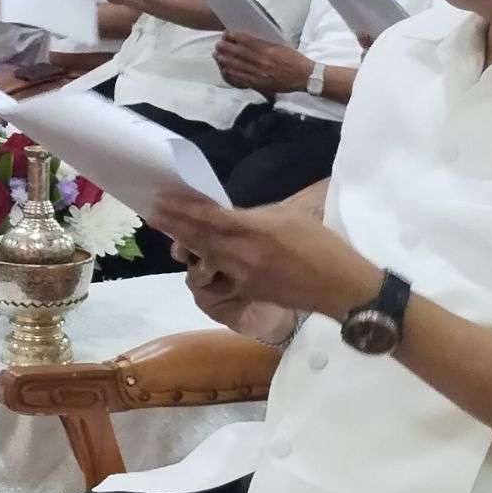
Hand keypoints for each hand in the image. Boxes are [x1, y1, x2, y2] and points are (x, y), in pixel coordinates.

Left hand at [153, 193, 375, 325]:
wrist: (339, 286)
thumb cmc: (320, 245)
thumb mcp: (289, 217)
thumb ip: (255, 216)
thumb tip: (231, 216)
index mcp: (255, 228)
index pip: (209, 217)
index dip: (182, 209)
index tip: (161, 200)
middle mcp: (243, 253)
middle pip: (199, 237)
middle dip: (174, 224)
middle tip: (153, 212)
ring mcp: (242, 276)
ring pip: (205, 258)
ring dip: (186, 245)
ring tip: (172, 233)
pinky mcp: (247, 292)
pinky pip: (219, 278)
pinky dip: (207, 267)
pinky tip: (199, 260)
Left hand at [216, 31, 313, 94]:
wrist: (304, 76)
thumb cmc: (295, 59)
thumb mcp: (282, 46)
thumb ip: (267, 43)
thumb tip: (251, 39)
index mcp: (269, 50)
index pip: (248, 42)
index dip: (235, 38)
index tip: (226, 34)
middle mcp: (263, 61)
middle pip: (240, 54)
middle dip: (227, 48)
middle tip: (217, 44)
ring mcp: (260, 73)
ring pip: (239, 66)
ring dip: (226, 60)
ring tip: (217, 55)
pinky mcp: (260, 83)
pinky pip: (243, 78)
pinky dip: (233, 74)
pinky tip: (225, 70)